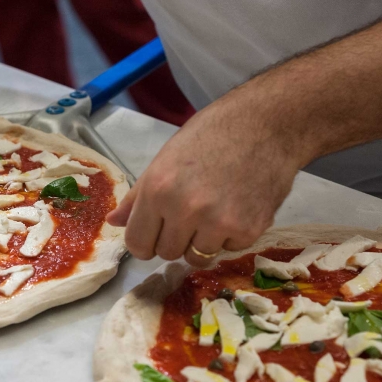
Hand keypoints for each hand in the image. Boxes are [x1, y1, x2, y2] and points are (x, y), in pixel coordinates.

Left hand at [107, 100, 306, 265]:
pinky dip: (231, 236)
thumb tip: (114, 222)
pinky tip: (237, 206)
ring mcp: (219, 223)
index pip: (137, 244)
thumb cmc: (212, 135)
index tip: (154, 234)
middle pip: (167, 254)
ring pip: (198, 257)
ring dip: (203, 241)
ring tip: (214, 210)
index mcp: (158, 191)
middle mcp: (186, 210)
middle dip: (174, 240)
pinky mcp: (249, 231)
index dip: (144, 242)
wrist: (266, 124)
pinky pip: (229, 250)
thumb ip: (138, 196)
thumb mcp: (165, 159)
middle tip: (189, 215)